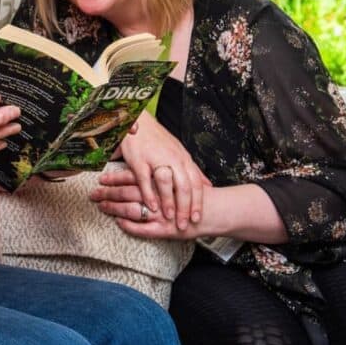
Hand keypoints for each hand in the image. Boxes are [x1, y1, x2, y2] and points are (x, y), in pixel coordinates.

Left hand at [90, 177, 212, 240]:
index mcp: (163, 179)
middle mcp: (161, 196)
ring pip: (133, 209)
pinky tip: (119, 223)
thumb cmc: (196, 194)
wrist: (217, 211)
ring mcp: (162, 214)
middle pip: (129, 192)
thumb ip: (162, 173)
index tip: (101, 178)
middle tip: (93, 193)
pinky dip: (130, 226)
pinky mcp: (165, 230)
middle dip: (109, 192)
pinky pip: (144, 229)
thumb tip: (145, 166)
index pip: (134, 176)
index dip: (116, 177)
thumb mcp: (179, 177)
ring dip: (115, 208)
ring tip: (101, 206)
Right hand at [104, 113, 208, 230]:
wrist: (138, 120)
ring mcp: (156, 159)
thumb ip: (192, 170)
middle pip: (184, 186)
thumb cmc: (157, 139)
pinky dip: (149, 195)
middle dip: (186, 207)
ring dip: (169, 202)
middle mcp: (173, 158)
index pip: (195, 182)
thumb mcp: (180, 153)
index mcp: (183, 158)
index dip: (198, 202)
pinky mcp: (139, 159)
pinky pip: (145, 180)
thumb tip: (207, 185)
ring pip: (167, 183)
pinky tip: (151, 207)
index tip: (198, 218)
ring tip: (169, 218)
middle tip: (185, 224)